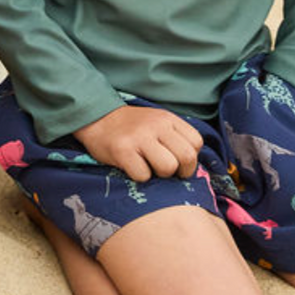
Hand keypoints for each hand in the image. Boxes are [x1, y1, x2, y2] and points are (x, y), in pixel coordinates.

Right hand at [75, 105, 202, 182]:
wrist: (97, 118)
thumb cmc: (132, 127)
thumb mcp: (157, 122)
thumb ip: (175, 137)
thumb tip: (191, 167)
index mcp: (168, 118)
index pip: (196, 143)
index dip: (190, 158)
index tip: (177, 162)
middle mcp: (156, 125)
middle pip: (187, 157)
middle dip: (179, 171)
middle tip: (165, 170)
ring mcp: (139, 137)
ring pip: (168, 167)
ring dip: (160, 175)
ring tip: (148, 167)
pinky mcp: (123, 150)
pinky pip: (143, 175)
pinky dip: (139, 177)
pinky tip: (132, 166)